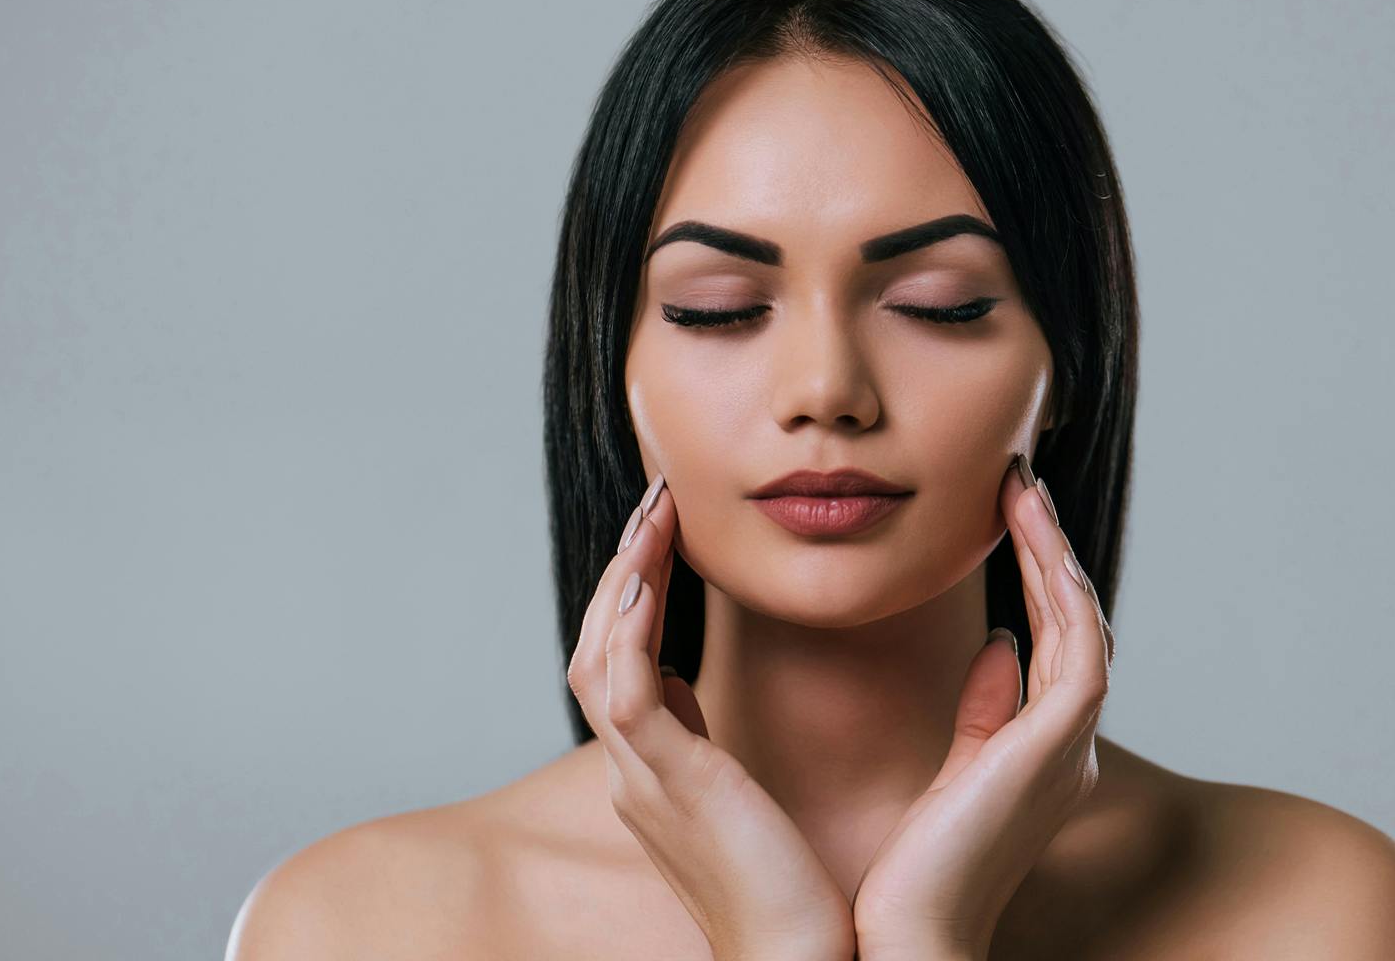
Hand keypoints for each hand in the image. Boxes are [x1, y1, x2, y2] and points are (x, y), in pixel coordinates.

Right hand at [566, 473, 855, 960]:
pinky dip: (628, 627)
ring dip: (623, 576)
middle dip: (621, 567)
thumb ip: (719, 742)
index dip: (636, 593)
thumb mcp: (746, 798)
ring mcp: (642, 779)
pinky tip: (648, 573)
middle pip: (598, 646)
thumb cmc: (796, 894)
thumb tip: (708, 685)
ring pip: (599, 655)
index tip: (668, 534)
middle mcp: (636, 771)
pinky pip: (624, 690)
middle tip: (658, 499)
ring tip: (656, 511)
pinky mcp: (667, 786)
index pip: (624, 662)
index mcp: (657, 771)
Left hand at [850, 453, 1115, 959]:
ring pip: (1082, 622)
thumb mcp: (955, 774)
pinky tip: (1026, 532)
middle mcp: (1073, 747)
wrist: (907, 934)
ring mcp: (1074, 745)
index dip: (1039, 578)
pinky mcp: (1062, 742)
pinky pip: (1075, 641)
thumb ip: (984, 714)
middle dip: (1050, 551)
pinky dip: (1055, 581)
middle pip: (1076, 625)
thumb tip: (1001, 647)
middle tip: (1017, 484)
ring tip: (1020, 489)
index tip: (1005, 519)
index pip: (1057, 646)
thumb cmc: (915, 869)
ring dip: (1053, 551)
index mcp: (1049, 755)